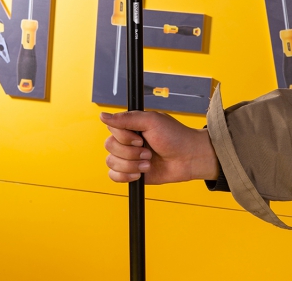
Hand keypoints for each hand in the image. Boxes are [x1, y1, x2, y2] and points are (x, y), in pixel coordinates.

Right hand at [100, 110, 217, 184]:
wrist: (189, 158)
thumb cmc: (175, 136)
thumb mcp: (151, 121)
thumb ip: (126, 119)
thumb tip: (102, 115)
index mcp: (131, 126)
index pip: (112, 129)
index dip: (124, 137)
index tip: (140, 138)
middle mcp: (127, 141)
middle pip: (109, 146)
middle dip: (130, 152)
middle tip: (148, 152)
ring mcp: (129, 157)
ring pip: (111, 162)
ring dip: (131, 165)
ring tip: (148, 163)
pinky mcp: (131, 173)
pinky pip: (114, 176)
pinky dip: (125, 176)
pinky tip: (139, 174)